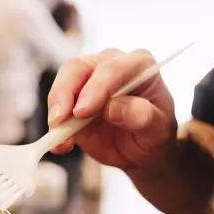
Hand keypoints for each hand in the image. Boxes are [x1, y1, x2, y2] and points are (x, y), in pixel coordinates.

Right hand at [47, 49, 175, 170]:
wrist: (142, 147)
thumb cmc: (154, 132)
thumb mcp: (158, 129)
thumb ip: (141, 116)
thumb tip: (112, 109)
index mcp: (138, 65)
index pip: (112, 68)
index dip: (95, 88)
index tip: (82, 111)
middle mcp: (109, 66)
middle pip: (79, 67)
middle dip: (65, 93)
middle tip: (60, 119)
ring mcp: (88, 81)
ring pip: (63, 82)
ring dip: (56, 109)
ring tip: (60, 137)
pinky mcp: (72, 100)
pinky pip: (57, 108)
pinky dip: (54, 127)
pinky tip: (60, 144)